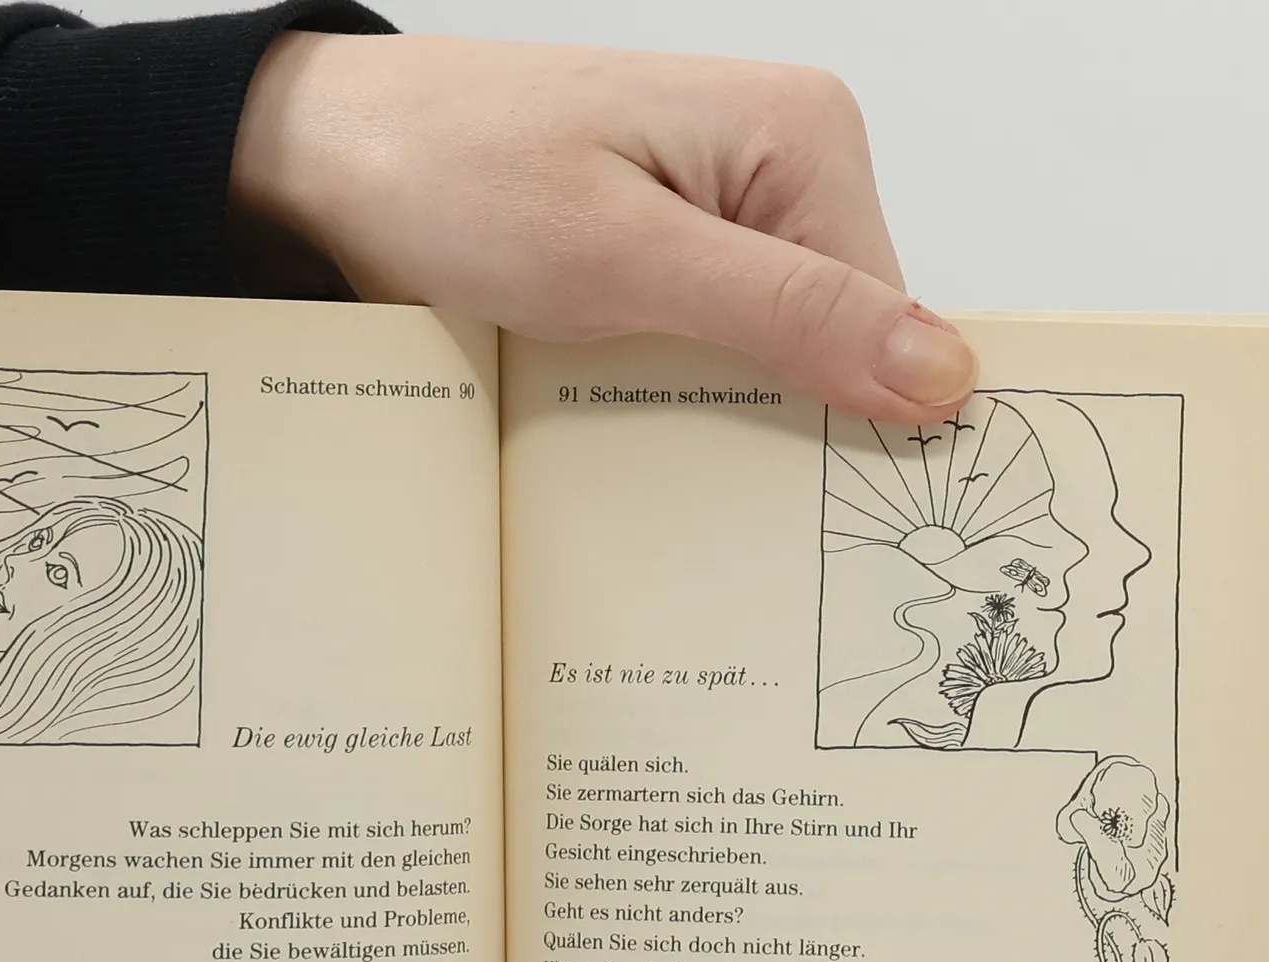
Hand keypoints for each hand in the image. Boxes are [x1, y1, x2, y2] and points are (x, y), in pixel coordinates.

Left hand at [233, 33, 975, 423]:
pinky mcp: (671, 249)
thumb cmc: (450, 176)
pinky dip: (678, 396)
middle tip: (699, 480)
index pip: (891, 320)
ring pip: (774, 356)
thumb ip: (783, 312)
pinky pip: (714, 347)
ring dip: (721, 415)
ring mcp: (724, 208)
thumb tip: (939, 370)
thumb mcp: (622, 260)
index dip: (858, 421)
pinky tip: (629, 420)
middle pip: (838, 343)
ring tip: (648, 444)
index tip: (811, 516)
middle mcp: (780, 163)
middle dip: (780, 420)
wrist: (329, 158)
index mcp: (802, 139)